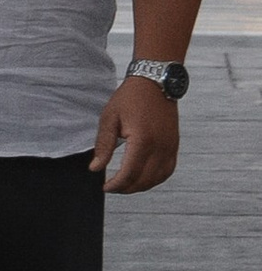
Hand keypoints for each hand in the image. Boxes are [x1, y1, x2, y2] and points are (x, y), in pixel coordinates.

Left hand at [92, 73, 179, 195]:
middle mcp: (160, 147)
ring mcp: (170, 147)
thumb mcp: (109, 118)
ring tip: (125, 184)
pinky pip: (168, 170)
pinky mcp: (174, 145)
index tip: (105, 187)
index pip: (129, 174)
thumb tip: (95, 168)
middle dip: (126, 188)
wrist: (155, 82)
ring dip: (141, 186)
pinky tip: (143, 178)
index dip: (116, 185)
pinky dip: (156, 179)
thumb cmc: (130, 98)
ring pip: (158, 179)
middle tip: (112, 187)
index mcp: (143, 141)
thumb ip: (103, 145)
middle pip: (144, 180)